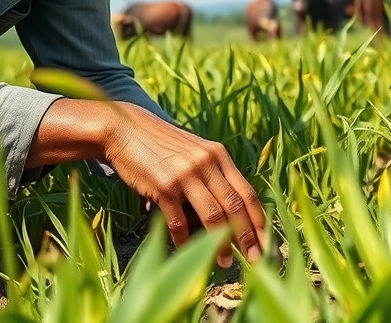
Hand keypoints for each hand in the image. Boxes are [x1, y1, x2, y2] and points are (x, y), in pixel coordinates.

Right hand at [100, 103, 265, 267]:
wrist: (123, 129)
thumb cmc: (160, 145)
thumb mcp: (193, 151)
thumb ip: (212, 172)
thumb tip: (231, 211)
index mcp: (218, 154)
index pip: (247, 192)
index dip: (259, 221)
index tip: (266, 243)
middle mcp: (205, 163)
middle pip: (235, 206)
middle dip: (247, 238)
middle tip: (254, 261)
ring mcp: (185, 175)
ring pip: (212, 216)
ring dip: (220, 244)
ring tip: (223, 262)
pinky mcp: (163, 187)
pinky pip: (179, 222)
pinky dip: (185, 240)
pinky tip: (186, 250)